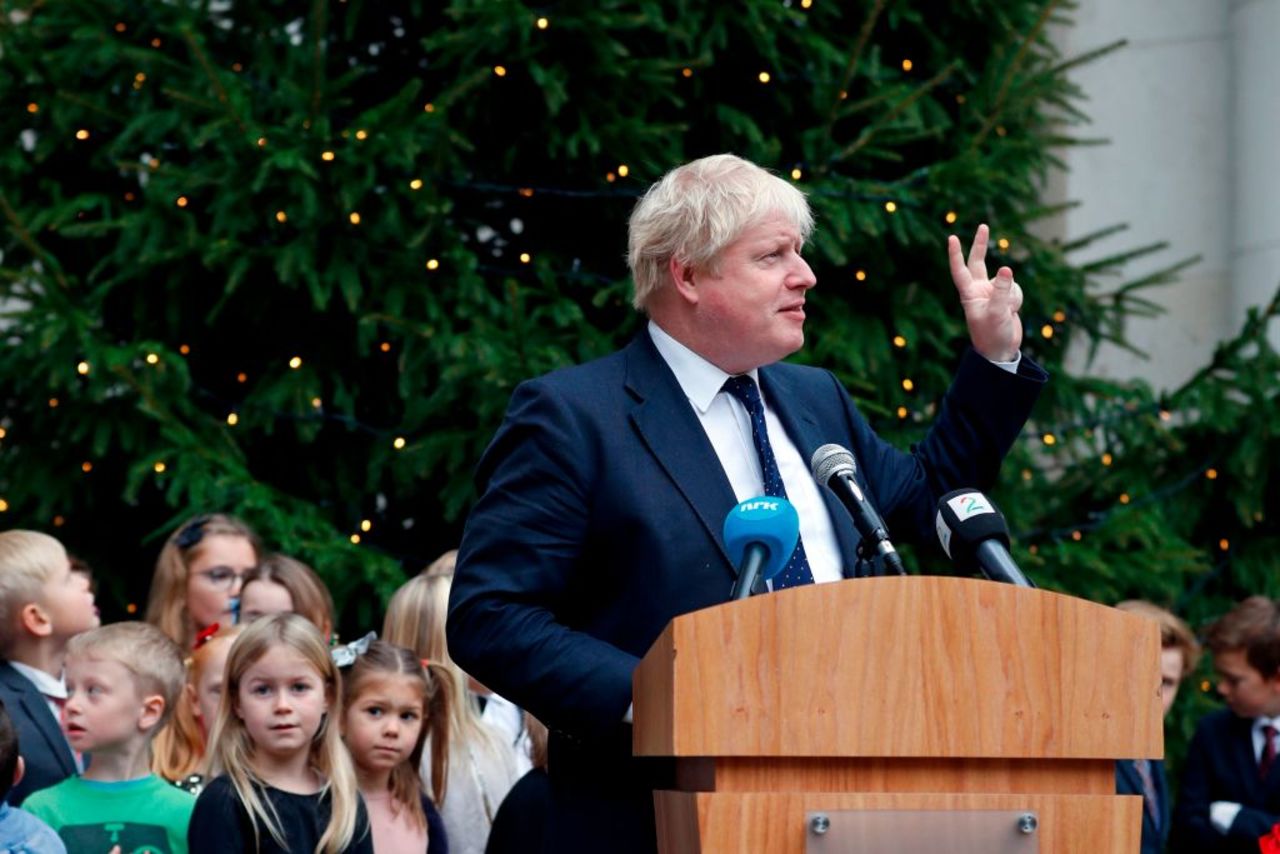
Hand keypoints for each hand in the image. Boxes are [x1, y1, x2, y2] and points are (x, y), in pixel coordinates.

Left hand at [947, 224, 1022, 361]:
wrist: (1002, 350)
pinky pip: (1015, 288)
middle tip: (983, 226)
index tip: (952, 238)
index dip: (956, 254)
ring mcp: (992, 293)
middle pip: (979, 262)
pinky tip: (1012, 311)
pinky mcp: (1005, 297)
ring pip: (1007, 279)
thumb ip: (1002, 291)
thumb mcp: (997, 313)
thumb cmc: (992, 335)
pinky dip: (1017, 299)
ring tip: (1008, 312)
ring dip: (1011, 293)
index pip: (960, 270)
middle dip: (981, 245)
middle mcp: (978, 290)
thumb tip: (1006, 268)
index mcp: (969, 294)